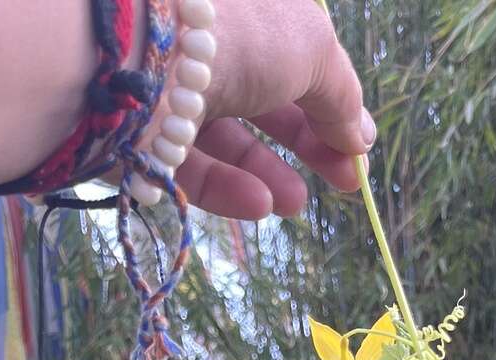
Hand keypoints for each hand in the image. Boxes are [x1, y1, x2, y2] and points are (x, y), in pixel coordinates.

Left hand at [0, 0, 371, 215]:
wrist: (136, 53)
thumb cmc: (233, 33)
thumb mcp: (310, 48)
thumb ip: (340, 94)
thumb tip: (360, 138)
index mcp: (242, 9)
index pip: (290, 55)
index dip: (328, 102)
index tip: (356, 149)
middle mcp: (199, 40)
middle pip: (262, 97)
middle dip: (306, 142)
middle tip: (343, 184)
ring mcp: (166, 83)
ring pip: (223, 134)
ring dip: (266, 172)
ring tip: (294, 203)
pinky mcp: (138, 130)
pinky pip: (187, 163)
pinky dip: (225, 186)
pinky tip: (259, 205)